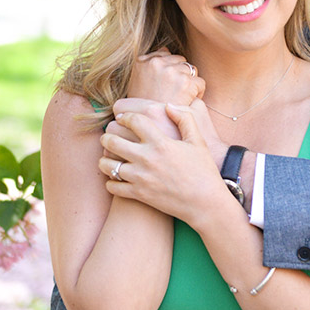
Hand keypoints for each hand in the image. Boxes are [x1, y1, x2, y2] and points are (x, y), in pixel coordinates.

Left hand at [98, 99, 223, 220]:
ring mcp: (140, 177)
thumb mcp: (198, 141)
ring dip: (105, 159)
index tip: (122, 118)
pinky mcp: (138, 194)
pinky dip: (111, 182)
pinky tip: (116, 178)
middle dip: (106, 136)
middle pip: (112, 141)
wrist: (205, 203)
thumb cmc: (203, 171)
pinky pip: (112, 186)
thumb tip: (168, 105)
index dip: (125, 116)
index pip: (134, 120)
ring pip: (107, 165)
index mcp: (161, 142)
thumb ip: (184, 119)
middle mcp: (147, 158)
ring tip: (109, 157)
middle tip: (108, 137)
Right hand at [126, 50, 204, 105]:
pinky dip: (198, 93)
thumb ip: (148, 67)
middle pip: (179, 60)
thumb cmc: (142, 109)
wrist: (151, 126)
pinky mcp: (185, 83)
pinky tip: (188, 103)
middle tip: (174, 93)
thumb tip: (164, 50)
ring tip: (180, 98)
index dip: (168, 70)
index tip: (166, 84)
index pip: (164, 55)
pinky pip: (200, 83)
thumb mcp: (135, 85)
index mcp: (141, 62)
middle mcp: (156, 63)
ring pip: (190, 70)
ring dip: (189, 83)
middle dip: (179, 74)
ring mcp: (171, 72)